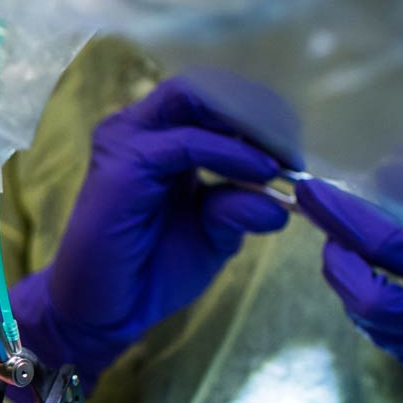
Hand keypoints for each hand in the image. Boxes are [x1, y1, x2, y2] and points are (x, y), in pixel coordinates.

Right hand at [0, 74, 295, 383]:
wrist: (106, 313)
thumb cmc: (152, 271)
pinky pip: (188, 142)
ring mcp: (125, 140)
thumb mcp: (215, 233)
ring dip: (249, 125)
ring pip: (197, 99)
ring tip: (282, 160)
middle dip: (259, 112)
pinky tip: (261, 174)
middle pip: (207, 88)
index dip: (262, 116)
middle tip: (294, 150)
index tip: (296, 154)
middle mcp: (137, 127)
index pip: (215, 98)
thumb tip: (283, 198)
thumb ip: (243, 204)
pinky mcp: (122, 164)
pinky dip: (232, 154)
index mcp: (158, 137)